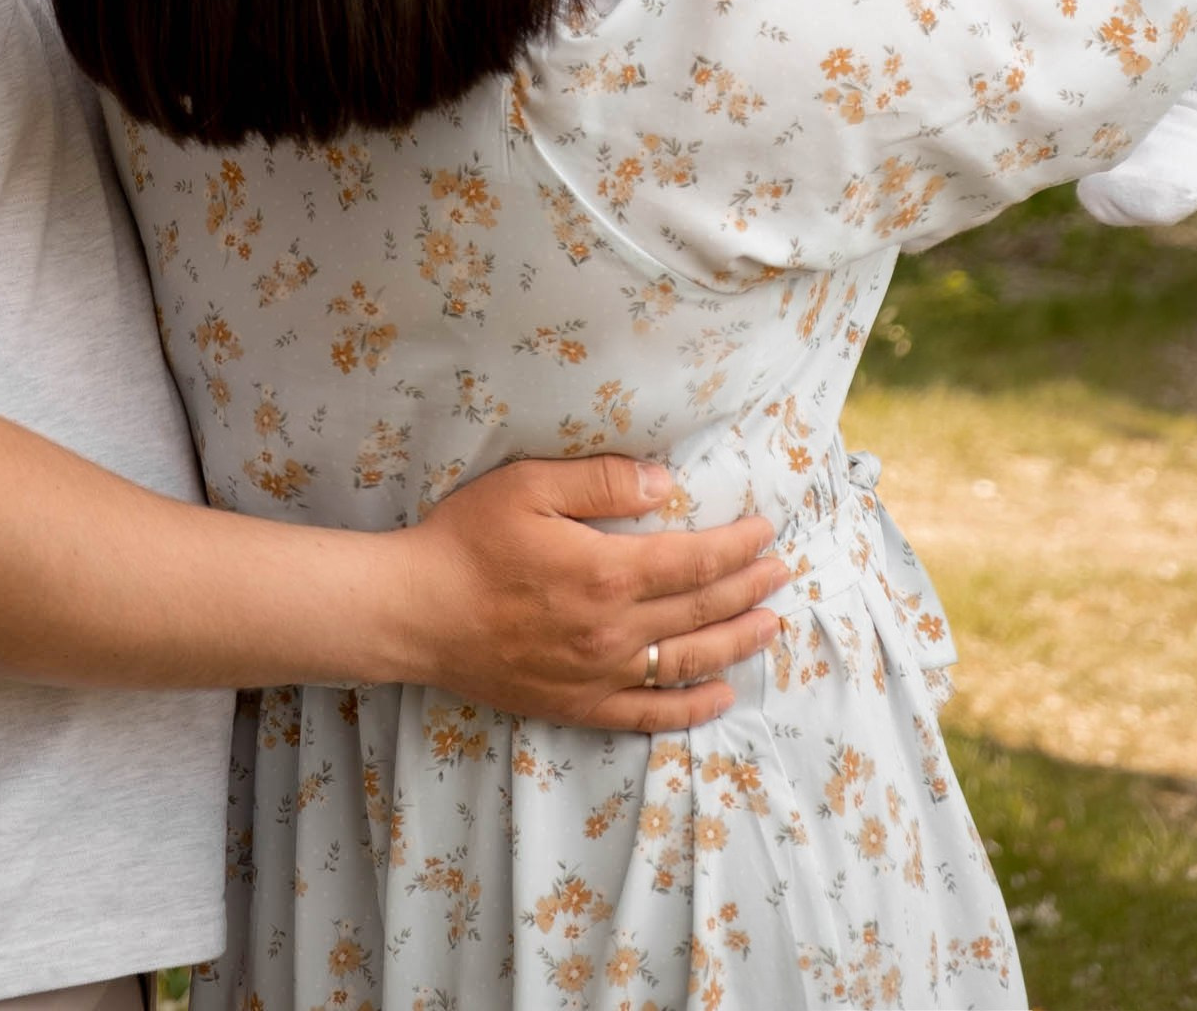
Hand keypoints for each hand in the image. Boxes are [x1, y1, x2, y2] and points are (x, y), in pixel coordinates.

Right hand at [402, 452, 788, 731]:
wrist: (416, 611)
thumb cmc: (468, 540)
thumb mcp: (530, 485)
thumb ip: (603, 482)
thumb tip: (666, 484)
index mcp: (607, 573)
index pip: (693, 562)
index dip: (736, 547)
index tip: (765, 532)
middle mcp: (613, 631)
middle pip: (699, 612)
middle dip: (748, 590)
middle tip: (781, 573)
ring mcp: (598, 675)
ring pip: (686, 664)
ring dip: (736, 644)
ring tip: (771, 626)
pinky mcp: (577, 704)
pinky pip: (648, 714)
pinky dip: (691, 709)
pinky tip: (720, 697)